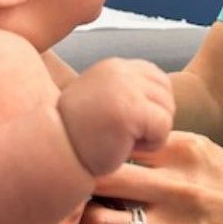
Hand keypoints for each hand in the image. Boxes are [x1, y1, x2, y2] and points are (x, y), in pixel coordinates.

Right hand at [58, 59, 174, 175]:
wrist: (55, 156)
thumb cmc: (79, 138)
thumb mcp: (102, 100)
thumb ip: (126, 90)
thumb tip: (165, 95)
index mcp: (113, 67)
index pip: (157, 78)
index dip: (151, 105)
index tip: (129, 123)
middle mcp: (121, 71)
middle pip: (166, 93)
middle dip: (153, 119)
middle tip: (126, 136)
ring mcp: (126, 88)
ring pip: (167, 110)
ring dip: (151, 133)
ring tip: (124, 140)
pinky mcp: (132, 110)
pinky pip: (163, 127)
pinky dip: (151, 144)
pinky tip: (126, 148)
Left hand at [74, 131, 222, 223]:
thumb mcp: (204, 150)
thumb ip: (162, 144)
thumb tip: (115, 138)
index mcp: (182, 151)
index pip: (121, 140)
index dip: (91, 144)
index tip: (76, 149)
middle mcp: (178, 187)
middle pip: (106, 178)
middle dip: (78, 182)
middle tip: (64, 184)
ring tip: (82, 222)